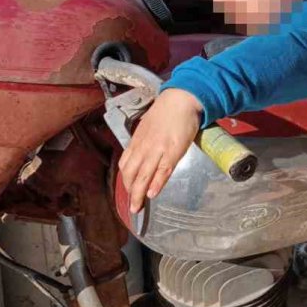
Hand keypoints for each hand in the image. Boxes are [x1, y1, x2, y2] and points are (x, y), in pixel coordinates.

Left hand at [118, 90, 202, 212]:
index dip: (125, 180)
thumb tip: (143, 153)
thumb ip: (144, 140)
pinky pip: (162, 170)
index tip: (128, 190)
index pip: (125, 164)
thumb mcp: (148, 126)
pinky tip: (152, 194)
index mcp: (137, 140)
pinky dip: (156, 183)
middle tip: (132, 205)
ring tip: (137, 207)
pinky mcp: (172, 150)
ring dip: (138, 194)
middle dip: (129, 192)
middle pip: (130, 173)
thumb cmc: (167, 111)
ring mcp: (157, 149)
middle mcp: (143, 146)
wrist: (181, 99)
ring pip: (143, 175)